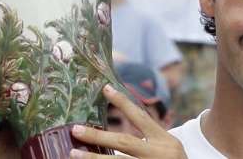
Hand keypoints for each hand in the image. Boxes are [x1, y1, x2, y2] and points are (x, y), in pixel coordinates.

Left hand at [69, 84, 186, 158]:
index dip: (123, 103)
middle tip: (77, 130)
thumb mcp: (169, 147)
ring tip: (73, 153)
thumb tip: (116, 134)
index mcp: (164, 140)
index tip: (106, 89)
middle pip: (124, 142)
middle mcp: (158, 154)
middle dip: (98, 137)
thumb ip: (150, 139)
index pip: (141, 117)